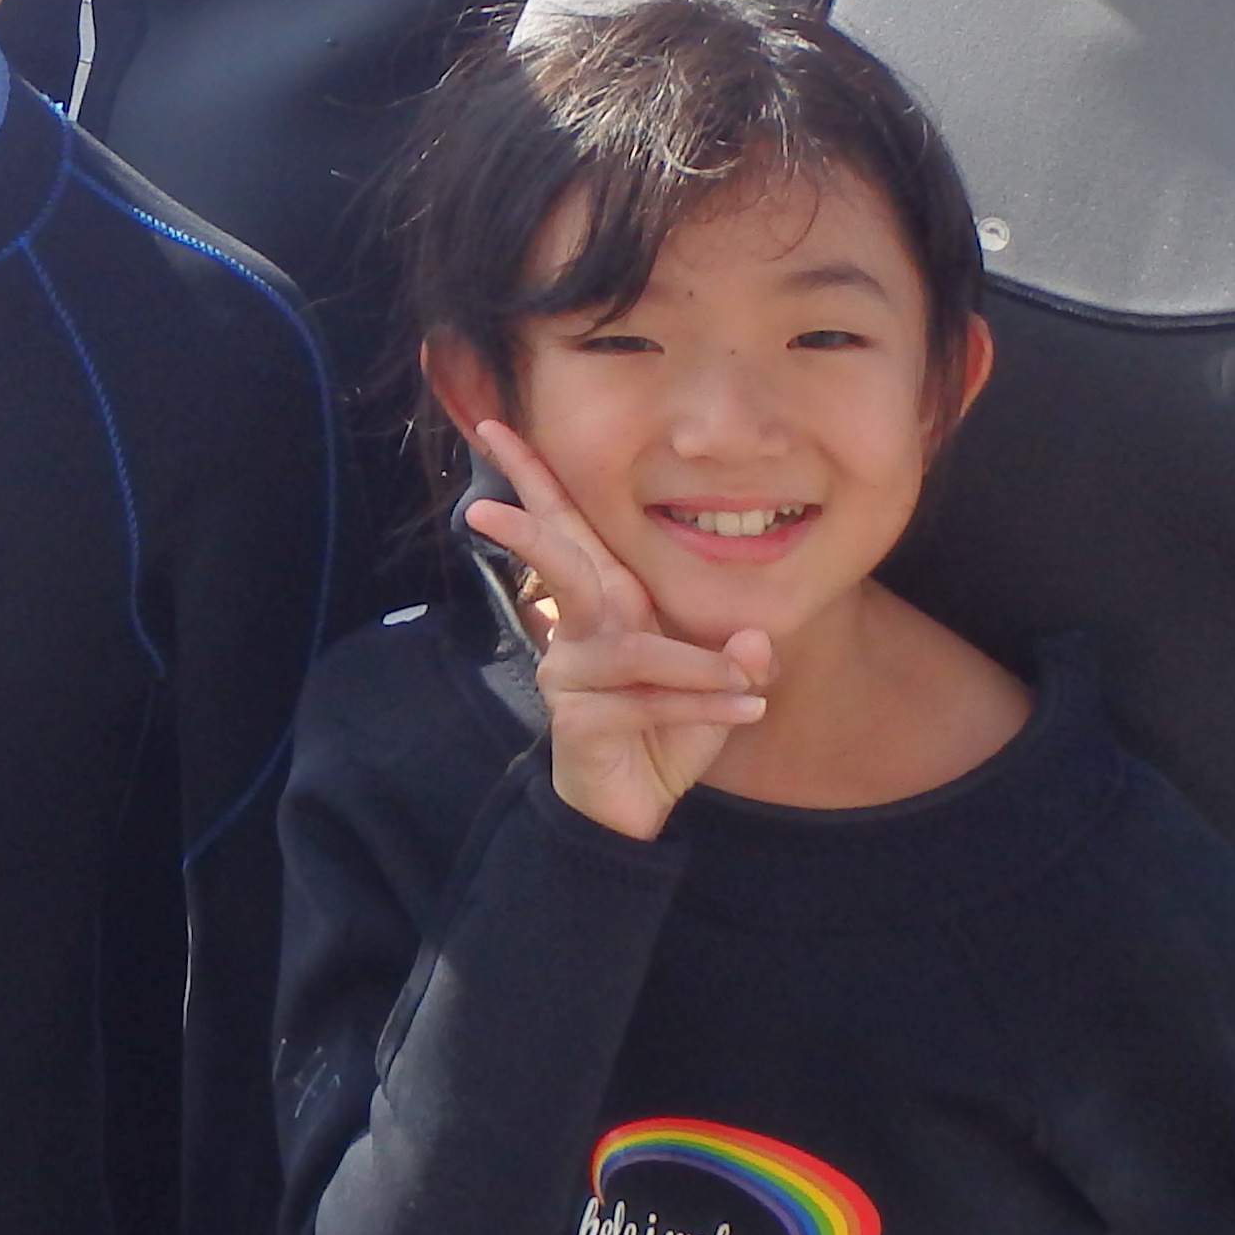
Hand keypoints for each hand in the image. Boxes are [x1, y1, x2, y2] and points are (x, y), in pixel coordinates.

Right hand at [461, 417, 771, 842]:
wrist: (636, 809)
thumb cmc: (663, 732)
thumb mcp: (713, 686)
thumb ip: (736, 658)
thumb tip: (752, 639)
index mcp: (606, 602)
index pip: (568, 528)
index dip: (534, 477)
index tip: (498, 425)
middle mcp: (579, 629)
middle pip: (558, 564)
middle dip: (528, 531)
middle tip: (482, 508)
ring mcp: (570, 673)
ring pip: (631, 649)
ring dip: (694, 665)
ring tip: (746, 684)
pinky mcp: (579, 719)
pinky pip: (645, 701)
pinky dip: (701, 705)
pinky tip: (746, 710)